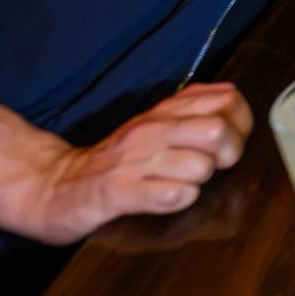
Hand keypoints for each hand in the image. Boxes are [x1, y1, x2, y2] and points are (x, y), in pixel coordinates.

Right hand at [23, 83, 252, 244]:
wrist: (53, 185)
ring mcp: (136, 160)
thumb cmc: (114, 159)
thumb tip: (230, 95)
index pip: (228, 102)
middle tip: (213, 166)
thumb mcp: (153, 124)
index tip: (231, 140)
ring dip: (200, 180)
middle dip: (229, 154)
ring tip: (181, 182)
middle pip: (219, 131)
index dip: (241, 123)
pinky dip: (178, 199)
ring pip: (201, 166)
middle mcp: (152, 130)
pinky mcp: (120, 192)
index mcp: (165, 112)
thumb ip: (190, 108)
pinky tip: (165, 198)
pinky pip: (172, 194)